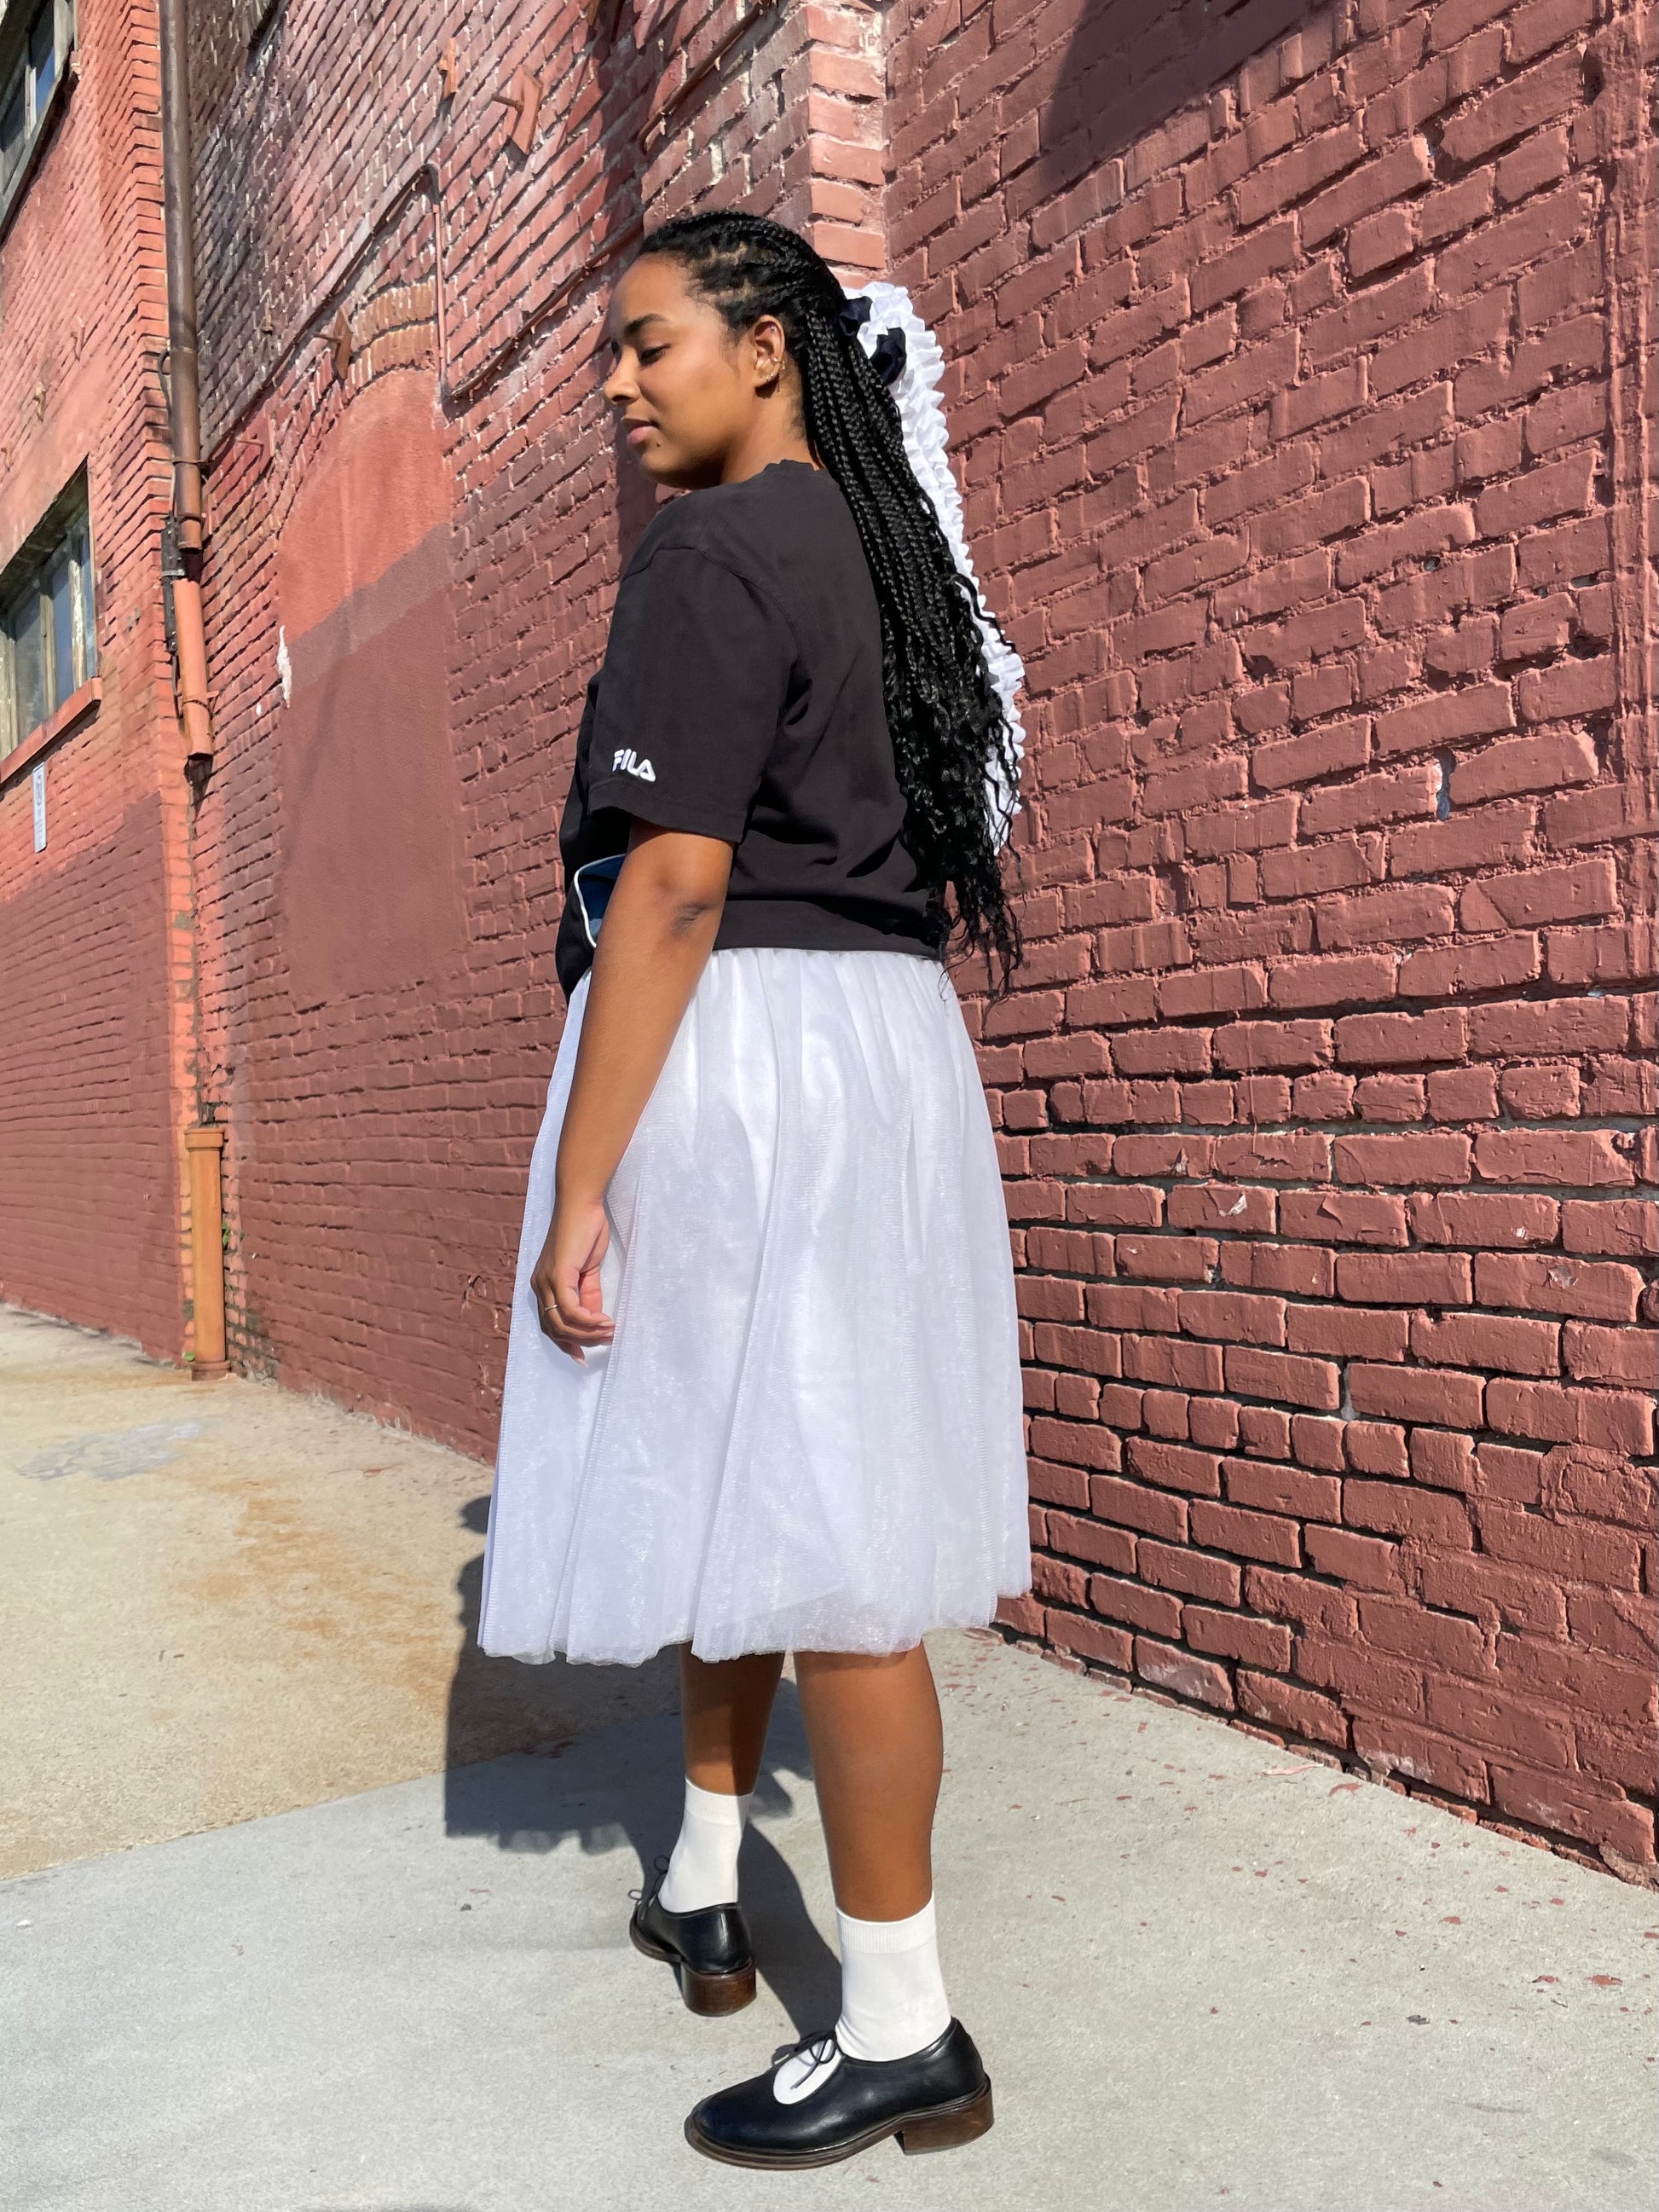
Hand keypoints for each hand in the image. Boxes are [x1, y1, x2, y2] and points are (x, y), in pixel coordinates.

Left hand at [532, 1187, 615, 1362]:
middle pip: (553, 1329)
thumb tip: (594, 1318)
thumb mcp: (588, 1270)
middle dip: (579, 1342)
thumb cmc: (585, 1231)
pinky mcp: (557, 1275)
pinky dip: (587, 1320)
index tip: (584, 1356)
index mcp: (543, 1284)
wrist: (582, 1204)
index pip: (549, 1324)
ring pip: (561, 1323)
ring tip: (608, 1332)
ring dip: (587, 1333)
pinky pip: (570, 1310)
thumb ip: (588, 1294)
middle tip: (603, 1344)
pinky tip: (603, 1321)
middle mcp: (539, 1285)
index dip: (566, 1343)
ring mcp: (546, 1281)